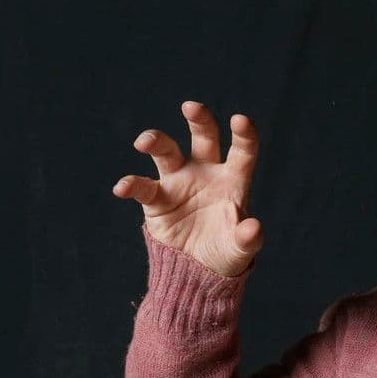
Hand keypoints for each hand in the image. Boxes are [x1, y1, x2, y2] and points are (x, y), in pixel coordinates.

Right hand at [112, 100, 263, 277]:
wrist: (197, 271)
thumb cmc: (225, 252)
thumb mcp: (240, 249)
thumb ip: (248, 238)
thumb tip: (253, 228)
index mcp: (233, 181)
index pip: (242, 151)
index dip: (244, 134)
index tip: (240, 119)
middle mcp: (205, 173)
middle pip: (203, 138)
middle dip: (199, 120)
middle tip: (191, 106)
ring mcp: (179, 182)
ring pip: (167, 152)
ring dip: (156, 142)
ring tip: (145, 142)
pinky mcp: (156, 199)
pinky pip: (142, 187)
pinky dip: (131, 185)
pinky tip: (123, 188)